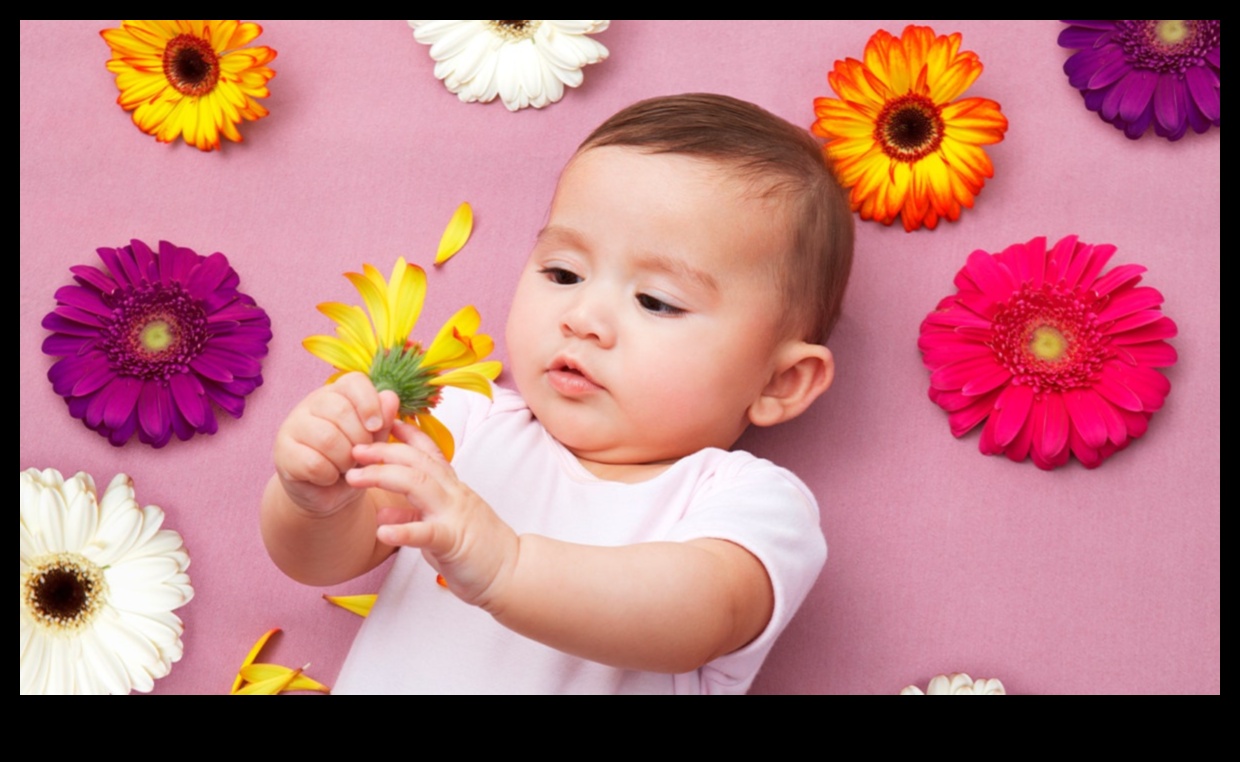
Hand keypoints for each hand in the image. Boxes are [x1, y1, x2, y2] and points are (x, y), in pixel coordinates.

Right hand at [274, 372, 399, 516]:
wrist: (329, 491)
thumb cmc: (356, 459)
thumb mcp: (375, 440)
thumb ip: (384, 419)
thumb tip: (390, 397)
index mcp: (339, 393)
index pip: (354, 382)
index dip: (370, 403)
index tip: (376, 426)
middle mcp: (312, 403)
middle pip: (341, 410)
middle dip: (360, 439)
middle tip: (360, 455)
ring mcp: (293, 425)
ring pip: (327, 438)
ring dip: (345, 460)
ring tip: (346, 467)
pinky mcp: (283, 452)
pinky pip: (313, 463)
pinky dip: (328, 475)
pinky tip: (329, 476)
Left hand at [346, 419, 519, 608]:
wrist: (512, 573)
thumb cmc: (477, 551)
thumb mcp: (440, 528)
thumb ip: (414, 517)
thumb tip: (383, 514)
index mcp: (452, 489)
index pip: (429, 453)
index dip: (407, 434)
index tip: (385, 421)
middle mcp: (453, 495)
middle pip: (417, 461)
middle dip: (383, 451)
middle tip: (354, 448)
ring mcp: (454, 515)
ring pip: (418, 484)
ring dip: (383, 477)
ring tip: (354, 478)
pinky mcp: (454, 542)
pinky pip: (426, 533)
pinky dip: (403, 530)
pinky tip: (382, 532)